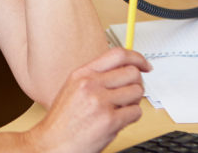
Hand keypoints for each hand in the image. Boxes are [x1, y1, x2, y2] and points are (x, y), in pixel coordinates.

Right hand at [25, 48, 152, 152]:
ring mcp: (101, 102)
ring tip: (121, 108)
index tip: (144, 64)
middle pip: (132, 72)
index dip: (136, 58)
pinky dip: (132, 117)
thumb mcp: (73, 88)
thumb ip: (96, 77)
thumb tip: (122, 70)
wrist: (52, 143)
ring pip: (137, 91)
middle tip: (131, 92)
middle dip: (137, 83)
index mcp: (83, 74)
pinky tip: (119, 120)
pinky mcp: (110, 121)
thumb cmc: (63, 121)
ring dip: (134, 101)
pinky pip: (136, 112)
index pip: (118, 54)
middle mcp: (91, 84)